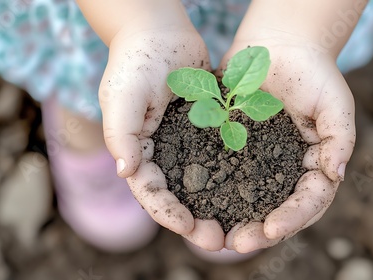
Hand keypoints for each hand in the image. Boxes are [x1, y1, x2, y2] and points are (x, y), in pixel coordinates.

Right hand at [99, 24, 224, 250]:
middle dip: (196, 221)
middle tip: (219, 240)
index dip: (168, 214)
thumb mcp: (121, 97)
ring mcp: (185, 142)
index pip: (150, 192)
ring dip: (217, 206)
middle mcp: (161, 152)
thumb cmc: (135, 62)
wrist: (160, 31)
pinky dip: (231, 177)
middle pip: (178, 196)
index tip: (190, 229)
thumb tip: (126, 173)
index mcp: (137, 151)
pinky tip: (251, 190)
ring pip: (202, 183)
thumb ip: (121, 134)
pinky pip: (219, 157)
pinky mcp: (206, 129)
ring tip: (238, 225)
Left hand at [220, 33, 355, 252]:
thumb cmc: (314, 72)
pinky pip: (223, 172)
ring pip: (247, 198)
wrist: (279, 45)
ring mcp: (259, 161)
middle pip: (276, 209)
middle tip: (236, 244)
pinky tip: (197, 203)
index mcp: (314, 164)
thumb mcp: (335, 103)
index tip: (271, 230)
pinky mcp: (234, 147)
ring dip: (233, 219)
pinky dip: (213, 191)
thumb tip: (336, 175)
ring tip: (215, 236)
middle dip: (258, 230)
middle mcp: (287, 169)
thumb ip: (340, 139)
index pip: (309, 200)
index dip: (292, 218)